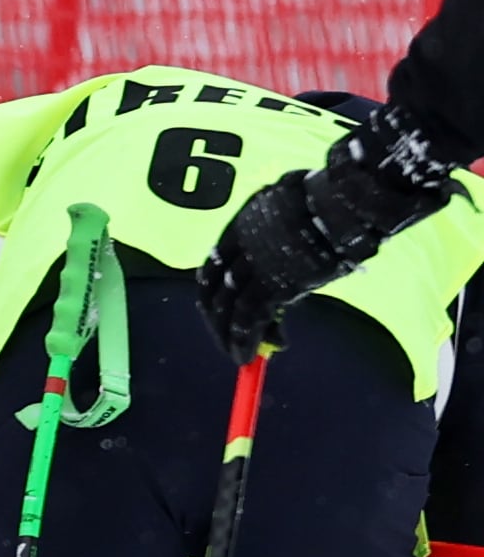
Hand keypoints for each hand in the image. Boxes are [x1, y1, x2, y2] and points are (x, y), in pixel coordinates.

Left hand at [197, 106, 459, 353]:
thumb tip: (291, 249)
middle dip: (217, 317)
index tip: (217, 304)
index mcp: (240, 224)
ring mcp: (253, 267)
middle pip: (215, 289)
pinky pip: (250, 320)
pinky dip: (247, 340)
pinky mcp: (271, 286)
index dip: (213, 287)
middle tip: (224, 337)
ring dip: (230, 336)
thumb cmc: (330, 200)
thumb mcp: (292, 210)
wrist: (342, 202)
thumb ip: (281, 229)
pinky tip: (250, 355)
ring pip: (229, 309)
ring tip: (239, 356)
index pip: (213, 263)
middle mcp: (239, 247)